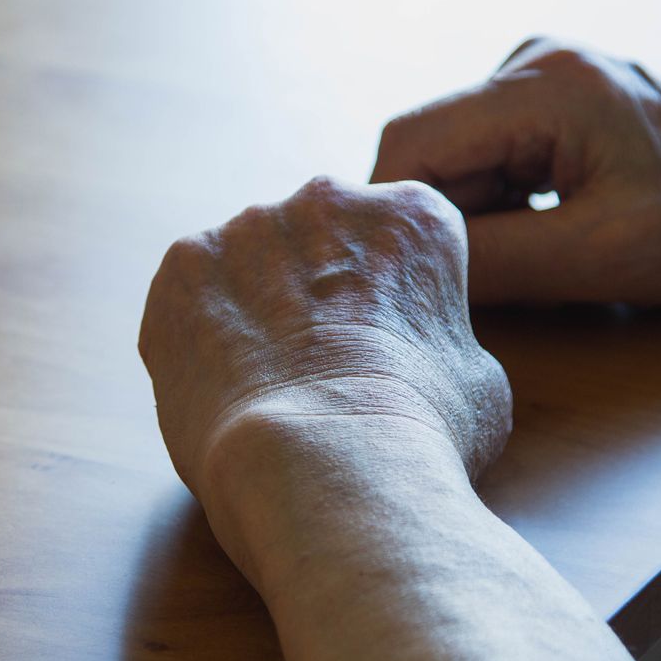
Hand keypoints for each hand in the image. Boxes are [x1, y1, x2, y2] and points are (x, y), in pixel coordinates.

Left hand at [137, 177, 510, 532]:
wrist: (328, 462)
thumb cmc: (419, 432)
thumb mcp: (477, 382)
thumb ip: (438, 340)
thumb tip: (415, 359)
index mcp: (413, 215)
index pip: (396, 240)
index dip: (384, 300)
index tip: (376, 348)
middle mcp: (327, 198)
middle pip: (315, 242)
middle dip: (313, 294)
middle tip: (313, 369)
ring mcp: (248, 227)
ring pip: (246, 266)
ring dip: (250, 311)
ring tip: (262, 386)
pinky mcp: (184, 265)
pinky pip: (189, 296)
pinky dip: (196, 336)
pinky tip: (219, 385)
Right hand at [372, 37, 660, 304]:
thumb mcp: (596, 257)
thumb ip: (492, 262)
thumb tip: (405, 270)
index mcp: (546, 84)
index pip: (411, 140)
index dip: (393, 210)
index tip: (406, 273)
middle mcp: (532, 64)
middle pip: (430, 150)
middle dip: (445, 220)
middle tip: (487, 278)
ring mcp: (541, 78)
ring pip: (456, 159)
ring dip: (475, 218)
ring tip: (537, 256)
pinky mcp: (549, 103)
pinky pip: (487, 157)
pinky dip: (499, 206)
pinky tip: (546, 233)